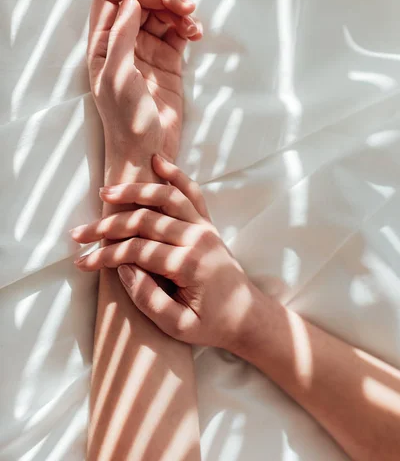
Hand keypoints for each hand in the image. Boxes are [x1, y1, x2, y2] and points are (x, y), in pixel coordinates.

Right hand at [70, 156, 255, 350]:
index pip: (138, 251)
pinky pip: (192, 192)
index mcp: (189, 265)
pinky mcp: (207, 223)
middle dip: (108, 226)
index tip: (83, 261)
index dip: (106, 255)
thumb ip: (149, 299)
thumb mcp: (179, 326)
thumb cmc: (213, 325)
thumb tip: (123, 268)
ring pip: (166, 197)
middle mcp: (197, 238)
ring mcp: (204, 227)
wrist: (248, 316)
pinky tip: (157, 160)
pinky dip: (175, 174)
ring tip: (107, 191)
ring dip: (135, 191)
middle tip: (79, 233)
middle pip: (145, 221)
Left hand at [87, 0, 201, 176]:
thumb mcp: (117, 75)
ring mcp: (147, 51)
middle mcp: (123, 43)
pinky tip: (196, 34)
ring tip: (193, 24)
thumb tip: (130, 0)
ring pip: (162, 15)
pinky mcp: (169, 62)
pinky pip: (178, 33)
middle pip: (141, 2)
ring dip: (179, 11)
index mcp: (102, 45)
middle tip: (184, 6)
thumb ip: (121, 36)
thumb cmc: (125, 118)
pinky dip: (188, 27)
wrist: (147, 150)